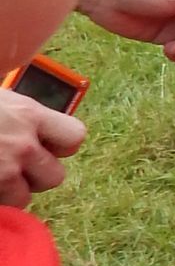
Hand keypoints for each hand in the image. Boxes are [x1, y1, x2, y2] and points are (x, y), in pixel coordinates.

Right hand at [0, 86, 86, 206]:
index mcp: (29, 115)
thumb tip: (31, 57)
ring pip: (24, 198)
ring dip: (13, 191)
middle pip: (55, 176)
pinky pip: (3, 208)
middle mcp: (22, 146)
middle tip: (16, 164)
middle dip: (38, 174)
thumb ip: (15, 82)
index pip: (75, 136)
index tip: (45, 141)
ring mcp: (3, 172)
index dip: (62, 143)